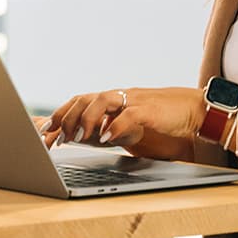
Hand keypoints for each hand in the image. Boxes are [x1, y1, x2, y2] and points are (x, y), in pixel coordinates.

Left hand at [38, 87, 204, 150]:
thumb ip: (108, 129)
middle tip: (56, 137)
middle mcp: (119, 98)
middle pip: (84, 99)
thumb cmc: (160, 120)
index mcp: (111, 102)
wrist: (194, 111)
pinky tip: (107, 138)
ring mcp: (134, 102)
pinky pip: (130, 115)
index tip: (44, 133)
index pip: (78, 102)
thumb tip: (84, 139)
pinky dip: (116, 126)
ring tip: (78, 136)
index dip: (59, 115)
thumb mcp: (128, 126)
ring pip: (102, 100)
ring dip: (87, 119)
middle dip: (66, 117)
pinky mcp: (150, 110)